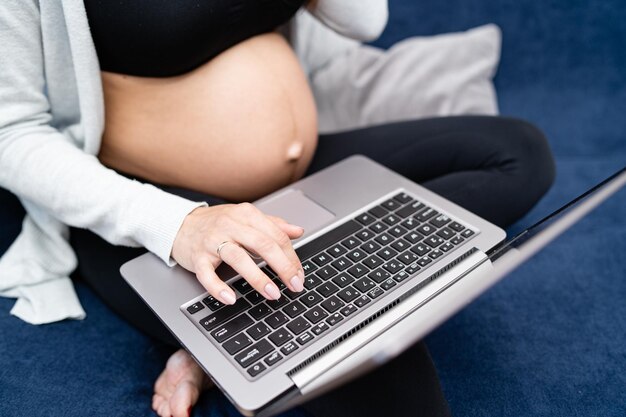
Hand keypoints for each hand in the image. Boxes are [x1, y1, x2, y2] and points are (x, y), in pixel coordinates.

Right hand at [172, 203, 304, 304]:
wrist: (179, 224)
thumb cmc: (217, 223)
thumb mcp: (246, 218)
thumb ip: (273, 225)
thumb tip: (298, 231)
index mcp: (247, 215)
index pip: (276, 235)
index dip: (292, 257)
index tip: (300, 275)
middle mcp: (231, 225)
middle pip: (263, 244)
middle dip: (283, 267)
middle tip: (294, 285)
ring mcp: (213, 241)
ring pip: (238, 258)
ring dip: (258, 278)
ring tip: (273, 294)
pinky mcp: (197, 257)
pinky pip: (208, 274)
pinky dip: (218, 287)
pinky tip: (230, 298)